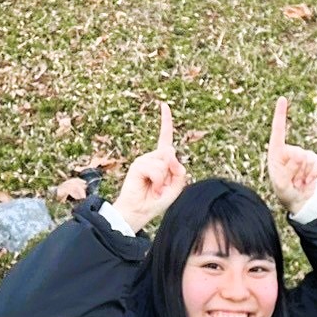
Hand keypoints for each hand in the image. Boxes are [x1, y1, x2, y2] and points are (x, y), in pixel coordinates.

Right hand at [111, 102, 186, 232]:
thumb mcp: (176, 186)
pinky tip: (152, 189)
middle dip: (172, 171)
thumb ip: (179, 169)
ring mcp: (144, 160)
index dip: (165, 121)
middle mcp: (152, 157)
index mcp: (162, 160)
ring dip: (164, 180)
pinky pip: (156, 169)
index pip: (165, 137)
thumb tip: (169, 152)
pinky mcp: (138, 165)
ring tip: (156, 190)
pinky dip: (159, 181)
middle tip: (163, 187)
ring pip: (164, 162)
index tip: (163, 104)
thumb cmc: (156, 201)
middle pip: (170, 153)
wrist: (139, 212)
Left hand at [267, 97, 316, 214]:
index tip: (283, 98)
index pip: (278, 130)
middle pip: (297, 154)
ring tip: (297, 181)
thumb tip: (300, 155)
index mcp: (275, 151)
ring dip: (304, 173)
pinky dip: (313, 173)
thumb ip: (288, 170)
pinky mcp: (311, 159)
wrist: (298, 199)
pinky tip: (306, 181)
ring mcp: (301, 154)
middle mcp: (288, 150)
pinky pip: (316, 162)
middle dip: (296, 170)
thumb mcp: (281, 184)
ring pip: (308, 158)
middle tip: (291, 181)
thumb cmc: (283, 190)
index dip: (280, 114)